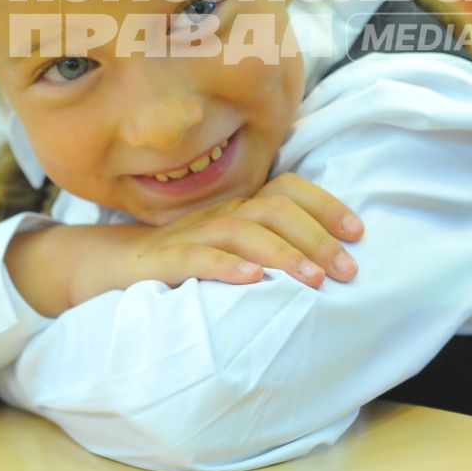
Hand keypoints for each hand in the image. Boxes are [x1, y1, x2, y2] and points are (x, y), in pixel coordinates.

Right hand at [5, 173, 364, 316]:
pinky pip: (196, 257)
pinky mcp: (164, 259)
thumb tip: (329, 265)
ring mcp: (192, 233)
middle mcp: (221, 213)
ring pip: (242, 231)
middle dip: (316, 237)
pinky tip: (251, 280)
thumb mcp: (234, 250)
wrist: (113, 266)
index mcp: (241, 207)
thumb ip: (273, 249)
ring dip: (282, 254)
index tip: (359, 234)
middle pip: (274, 209)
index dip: (326, 205)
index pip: (288, 189)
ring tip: (313, 280)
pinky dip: (225, 266)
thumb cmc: (186, 260)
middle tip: (347, 270)